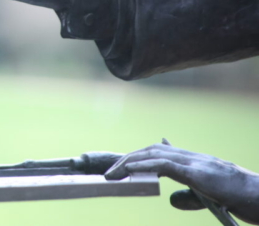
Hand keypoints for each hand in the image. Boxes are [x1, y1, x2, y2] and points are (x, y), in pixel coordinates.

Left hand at [105, 143, 258, 223]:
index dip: (137, 156)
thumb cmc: (241, 199)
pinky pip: (166, 165)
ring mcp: (195, 162)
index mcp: (193, 161)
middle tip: (108, 172)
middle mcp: (191, 157)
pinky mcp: (198, 173)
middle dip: (127, 159)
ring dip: (129, 163)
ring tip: (112, 174)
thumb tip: (171, 200)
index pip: (159, 152)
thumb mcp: (209, 198)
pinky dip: (145, 166)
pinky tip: (130, 171)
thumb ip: (189, 196)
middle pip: (151, 151)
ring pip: (154, 154)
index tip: (120, 163)